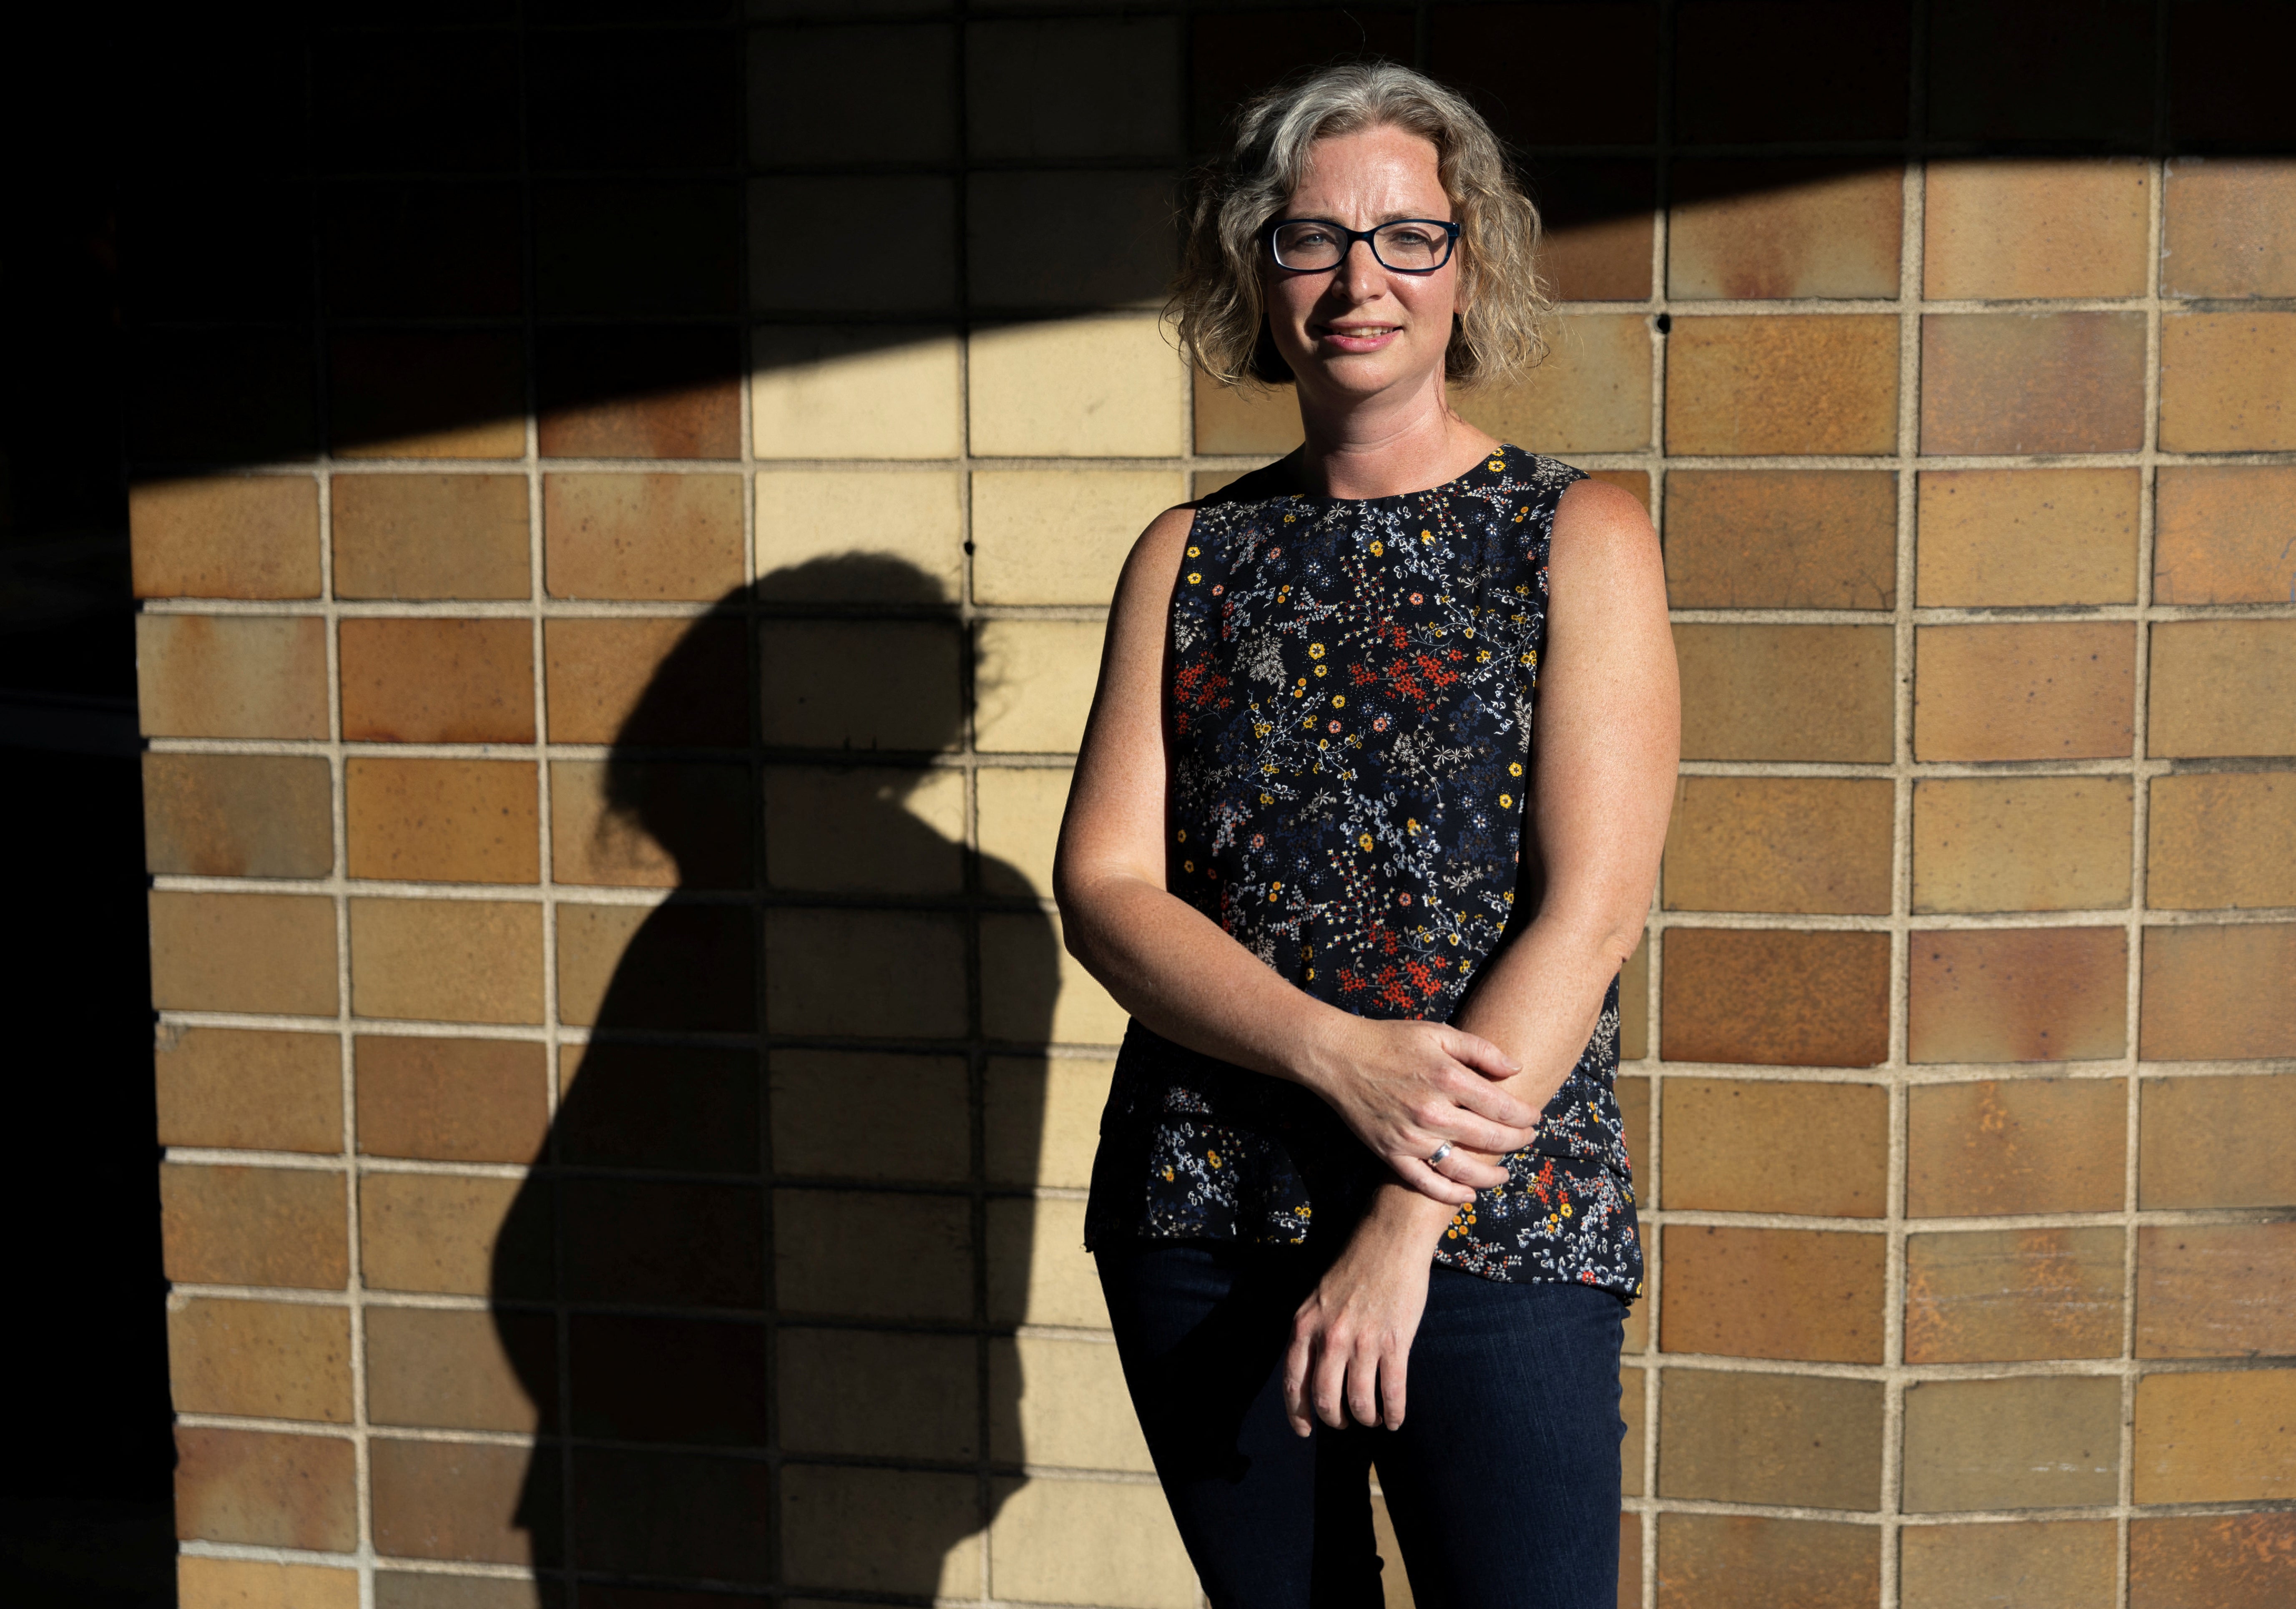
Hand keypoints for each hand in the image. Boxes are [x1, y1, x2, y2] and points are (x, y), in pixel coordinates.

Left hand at [1283, 1194, 1443, 1433]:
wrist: (1389, 1240)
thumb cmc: (1353, 1267)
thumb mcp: (1316, 1298)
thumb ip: (1311, 1333)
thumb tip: (1311, 1372)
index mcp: (1305, 1325)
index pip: (1293, 1382)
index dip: (1297, 1414)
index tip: (1304, 1431)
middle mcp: (1330, 1337)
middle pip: (1325, 1399)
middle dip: (1334, 1419)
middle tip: (1343, 1423)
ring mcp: (1363, 1341)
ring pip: (1359, 1401)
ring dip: (1365, 1417)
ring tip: (1370, 1419)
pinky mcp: (1394, 1342)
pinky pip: (1392, 1392)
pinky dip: (1393, 1413)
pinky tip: (1394, 1420)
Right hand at [1303, 1016, 1538, 1204]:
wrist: (1340, 1057)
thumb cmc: (1390, 1040)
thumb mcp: (1438, 1033)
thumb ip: (1480, 1050)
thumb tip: (1515, 1070)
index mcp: (1448, 1079)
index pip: (1502, 1107)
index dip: (1524, 1116)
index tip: (1534, 1118)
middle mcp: (1433, 1112)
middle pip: (1490, 1138)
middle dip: (1516, 1142)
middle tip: (1527, 1140)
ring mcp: (1412, 1137)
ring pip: (1463, 1169)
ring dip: (1490, 1176)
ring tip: (1504, 1175)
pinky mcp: (1392, 1153)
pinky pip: (1426, 1183)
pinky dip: (1450, 1194)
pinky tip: (1468, 1195)